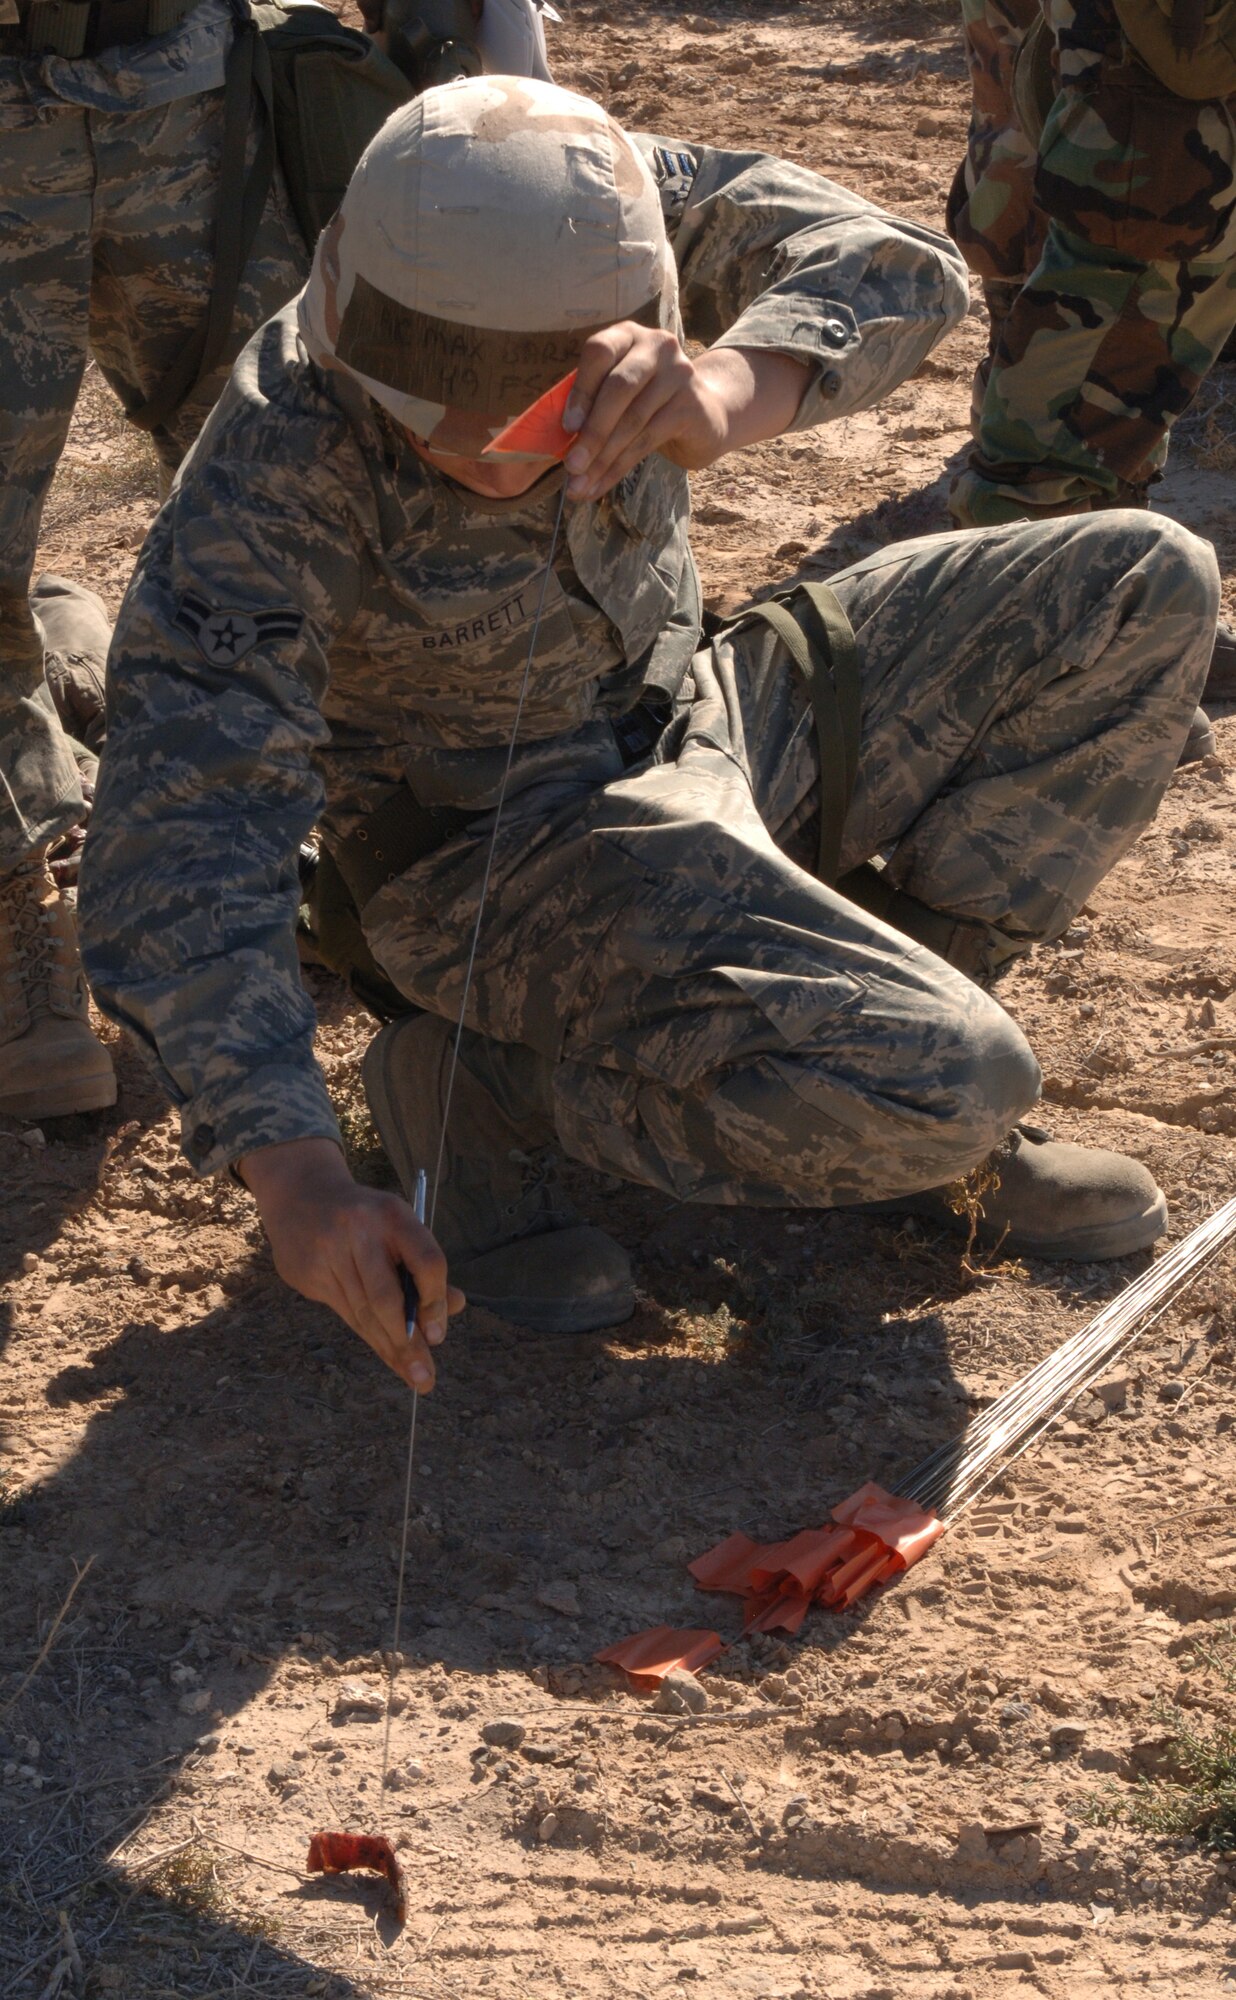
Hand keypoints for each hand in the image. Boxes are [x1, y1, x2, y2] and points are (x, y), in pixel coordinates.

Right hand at [237, 1137, 464, 1390]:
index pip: (425, 1260)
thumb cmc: (367, 1219)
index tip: (438, 1336)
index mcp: (392, 1214)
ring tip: (410, 1374)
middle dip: (407, 1343)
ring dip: (388, 1347)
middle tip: (425, 1378)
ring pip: (362, 1311)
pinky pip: (343, 1311)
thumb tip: (455, 1306)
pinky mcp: (305, 1270)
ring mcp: (327, 1251)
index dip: (435, 1300)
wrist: (302, 1195)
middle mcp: (358, 1230)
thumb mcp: (399, 1226)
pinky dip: (367, 1333)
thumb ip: (425, 1266)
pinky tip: (384, 1351)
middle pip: (386, 1297)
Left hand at [562, 328, 810, 501]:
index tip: (567, 427)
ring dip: (602, 458)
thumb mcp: (615, 393)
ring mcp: (679, 373)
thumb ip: (588, 403)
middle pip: (619, 388)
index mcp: (627, 336)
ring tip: (579, 485)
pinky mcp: (692, 405)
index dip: (581, 390)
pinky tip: (600, 485)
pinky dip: (619, 467)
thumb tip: (553, 441)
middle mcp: (657, 346)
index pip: (599, 352)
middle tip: (571, 466)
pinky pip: (648, 440)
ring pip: (633, 421)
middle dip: (592, 431)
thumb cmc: (645, 402)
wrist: (702, 414)